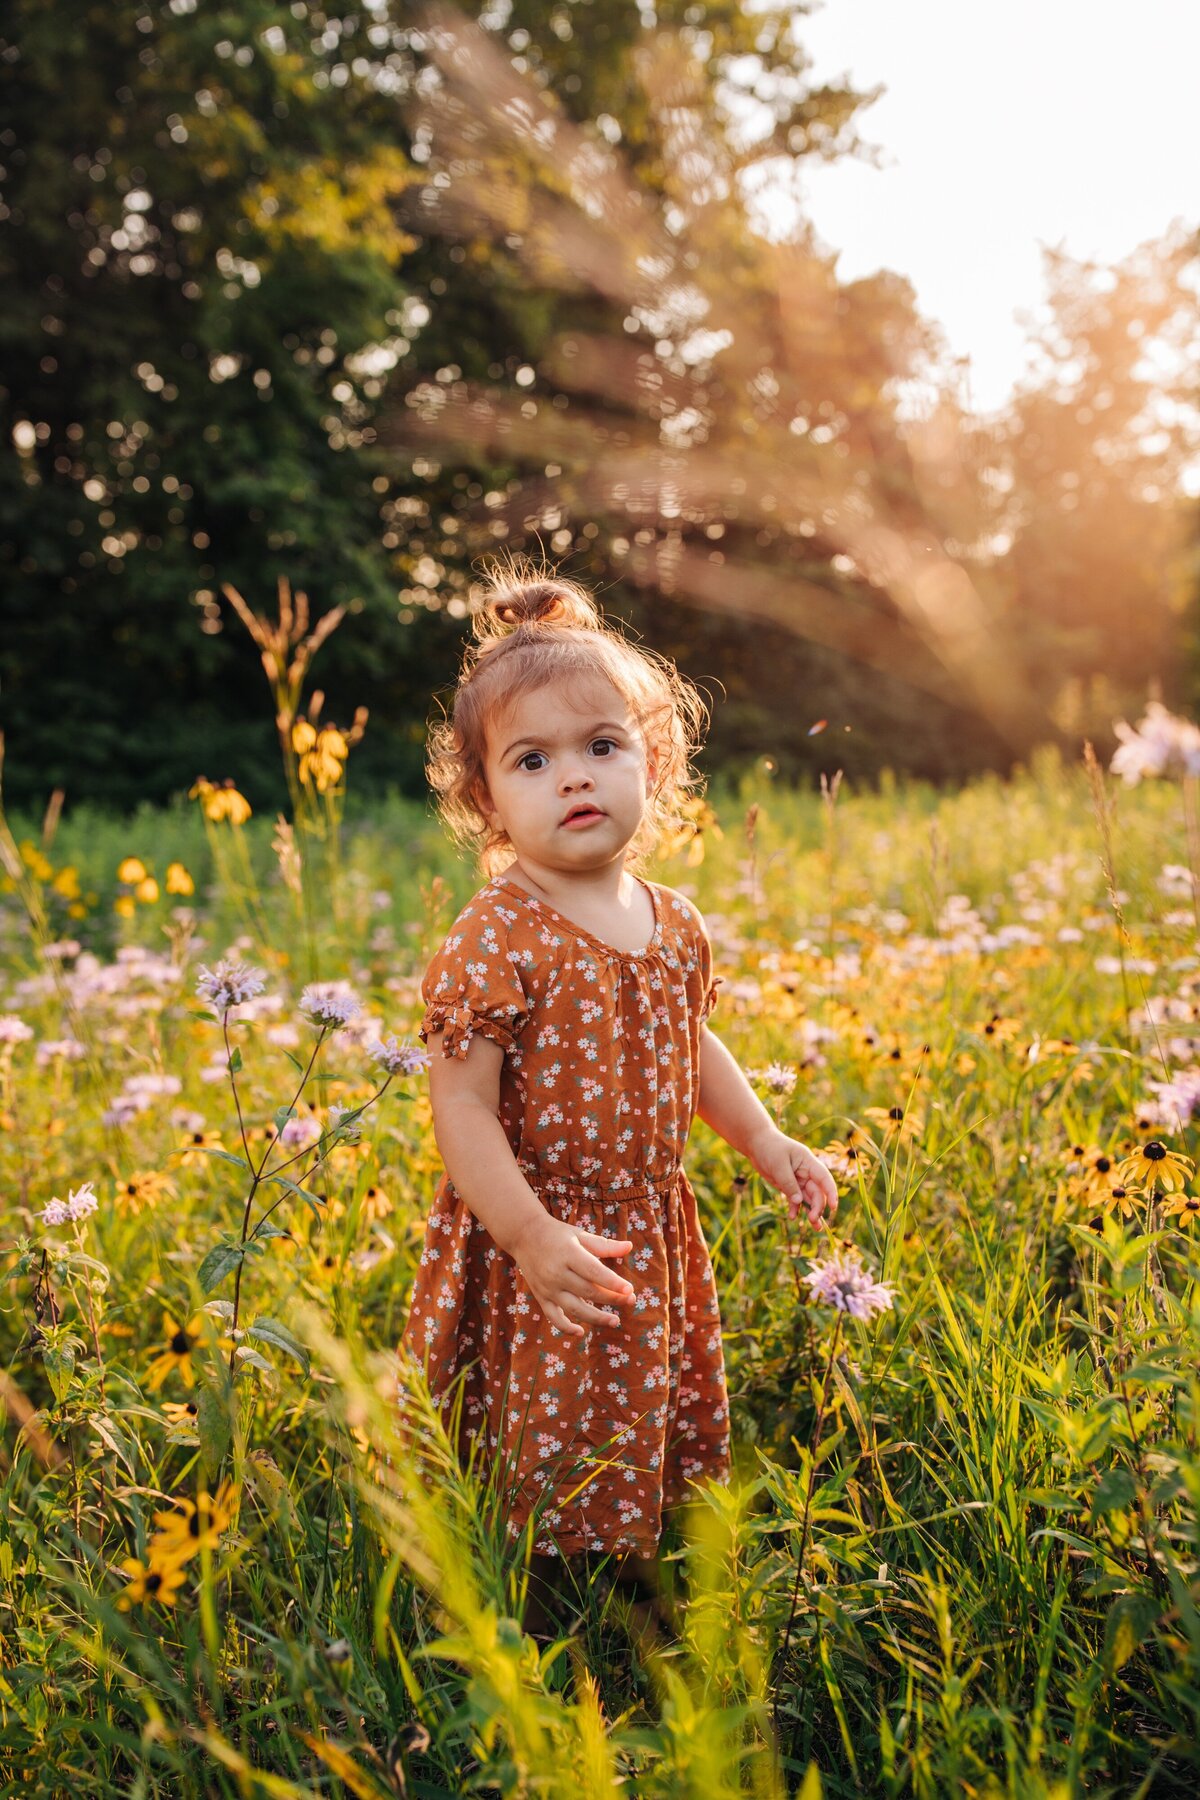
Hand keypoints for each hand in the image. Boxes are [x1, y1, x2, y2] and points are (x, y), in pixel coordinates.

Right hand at [508, 1211, 635, 1338]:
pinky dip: (566, 1328)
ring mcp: (548, 1287)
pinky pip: (553, 1317)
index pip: (594, 1272)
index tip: (630, 1290)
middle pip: (588, 1291)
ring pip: (574, 1308)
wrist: (524, 1235)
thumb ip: (604, 1245)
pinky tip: (581, 1332)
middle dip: (612, 1298)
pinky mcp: (541, 1297)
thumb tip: (629, 1248)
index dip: (612, 1283)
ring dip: (596, 1317)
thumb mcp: (580, 1235)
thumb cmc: (557, 1234)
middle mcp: (557, 1273)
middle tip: (631, 1300)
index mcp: (569, 1253)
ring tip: (615, 1321)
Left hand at [749, 1127, 838, 1227]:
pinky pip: (796, 1199)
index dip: (831, 1193)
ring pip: (808, 1198)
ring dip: (811, 1212)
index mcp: (809, 1162)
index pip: (824, 1179)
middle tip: (813, 1220)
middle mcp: (807, 1172)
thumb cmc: (769, 1149)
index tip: (833, 1207)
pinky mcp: (789, 1186)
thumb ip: (789, 1184)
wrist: (757, 1143)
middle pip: (817, 1192)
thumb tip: (798, 1201)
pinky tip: (792, 1217)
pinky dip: (795, 1208)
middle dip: (817, 1207)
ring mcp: (798, 1180)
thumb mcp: (778, 1165)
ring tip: (814, 1227)